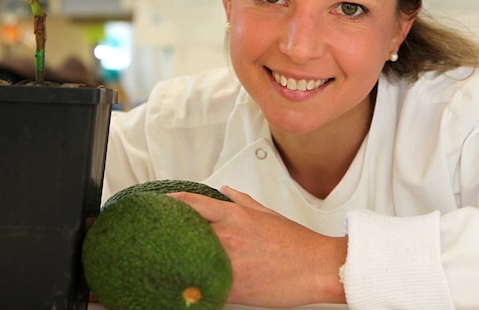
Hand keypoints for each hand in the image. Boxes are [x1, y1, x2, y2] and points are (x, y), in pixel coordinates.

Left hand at [169, 186, 346, 307]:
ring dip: (180, 263)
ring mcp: (228, 262)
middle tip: (160, 240)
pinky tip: (192, 288)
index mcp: (235, 216)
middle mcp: (227, 236)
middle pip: (184, 233)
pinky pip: (204, 287)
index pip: (191, 205)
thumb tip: (225, 191)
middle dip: (171, 237)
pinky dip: (196, 287)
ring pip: (190, 262)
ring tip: (172, 266)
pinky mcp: (233, 288)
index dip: (171, 205)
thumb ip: (242, 201)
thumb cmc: (297, 244)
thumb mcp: (268, 214)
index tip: (159, 208)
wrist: (318, 268)